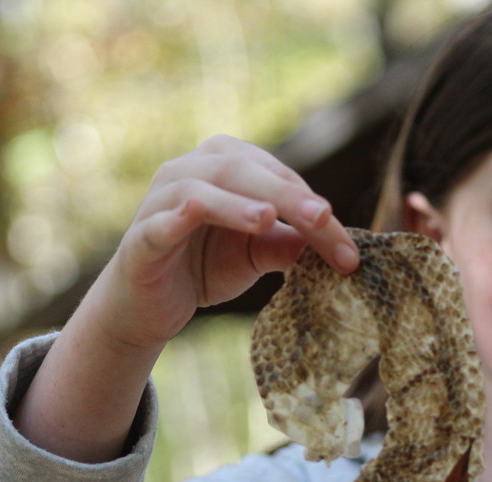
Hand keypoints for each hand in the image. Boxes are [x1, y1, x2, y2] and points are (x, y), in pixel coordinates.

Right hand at [101, 134, 358, 350]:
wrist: (149, 305)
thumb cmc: (205, 266)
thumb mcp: (257, 255)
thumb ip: (290, 244)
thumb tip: (337, 249)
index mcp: (226, 165)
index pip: (280, 179)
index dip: (315, 208)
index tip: (350, 251)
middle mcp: (191, 170)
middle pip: (245, 172)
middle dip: (289, 196)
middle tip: (323, 219)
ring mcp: (161, 200)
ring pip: (200, 189)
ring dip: (236, 202)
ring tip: (269, 218)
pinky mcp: (141, 236)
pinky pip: (161, 222)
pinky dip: (179, 217)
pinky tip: (197, 215)